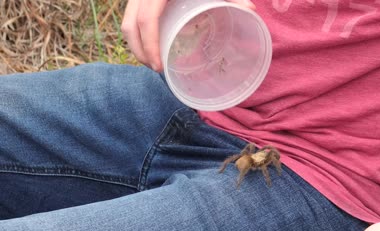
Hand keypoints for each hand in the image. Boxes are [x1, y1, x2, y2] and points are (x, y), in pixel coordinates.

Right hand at [122, 0, 255, 71]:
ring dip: (135, 44)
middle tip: (156, 69)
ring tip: (153, 61)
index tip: (159, 66)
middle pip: (129, 25)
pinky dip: (138, 33)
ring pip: (126, 22)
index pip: (146, 19)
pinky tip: (151, 44)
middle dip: (139, 51)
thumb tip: (251, 10)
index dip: (149, 45)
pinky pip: (131, 16)